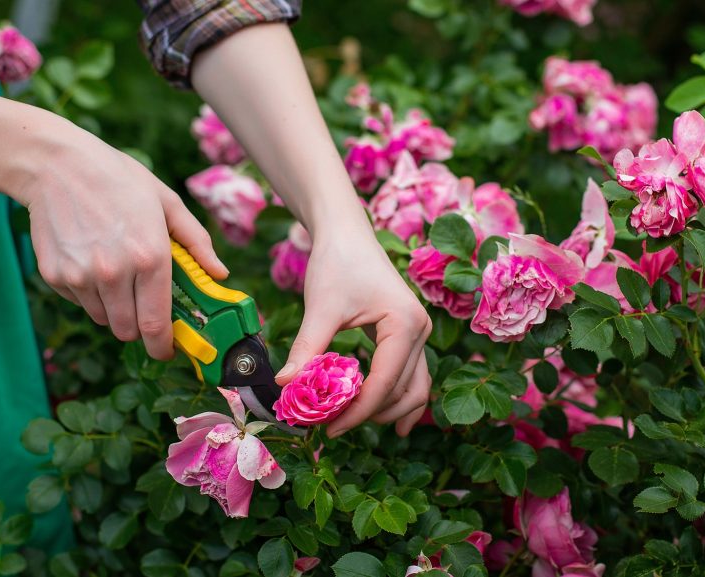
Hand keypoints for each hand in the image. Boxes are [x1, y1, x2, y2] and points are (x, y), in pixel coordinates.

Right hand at [21, 120, 227, 359]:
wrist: (56, 165)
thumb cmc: (119, 180)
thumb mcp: (168, 203)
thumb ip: (197, 243)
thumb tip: (220, 274)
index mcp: (150, 257)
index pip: (156, 324)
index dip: (163, 346)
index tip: (167, 350)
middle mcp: (114, 273)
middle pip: (129, 330)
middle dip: (140, 326)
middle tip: (144, 305)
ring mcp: (80, 276)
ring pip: (104, 319)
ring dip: (114, 308)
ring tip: (116, 270)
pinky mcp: (55, 275)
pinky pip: (79, 302)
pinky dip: (89, 292)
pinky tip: (91, 259)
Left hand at [274, 218, 432, 437]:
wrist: (346, 233)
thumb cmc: (336, 263)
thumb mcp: (320, 308)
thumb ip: (307, 348)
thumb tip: (284, 385)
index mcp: (404, 324)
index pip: (384, 383)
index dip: (357, 412)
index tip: (328, 429)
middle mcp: (419, 330)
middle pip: (406, 391)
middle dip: (372, 414)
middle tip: (334, 429)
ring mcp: (418, 332)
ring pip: (415, 387)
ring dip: (389, 410)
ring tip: (355, 426)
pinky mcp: (408, 333)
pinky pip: (411, 374)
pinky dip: (397, 396)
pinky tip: (381, 416)